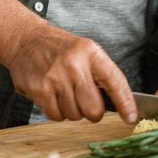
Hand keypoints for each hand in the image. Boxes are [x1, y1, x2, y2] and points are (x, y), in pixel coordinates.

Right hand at [7, 23, 137, 124]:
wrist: (25, 39)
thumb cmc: (59, 48)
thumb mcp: (85, 51)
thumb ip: (100, 74)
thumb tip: (119, 104)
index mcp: (91, 53)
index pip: (115, 82)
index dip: (125, 103)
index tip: (131, 118)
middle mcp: (75, 65)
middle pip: (94, 109)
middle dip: (91, 111)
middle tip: (84, 100)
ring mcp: (56, 78)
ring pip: (74, 115)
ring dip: (72, 110)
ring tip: (64, 91)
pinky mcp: (39, 90)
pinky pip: (56, 116)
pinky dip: (56, 111)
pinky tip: (52, 95)